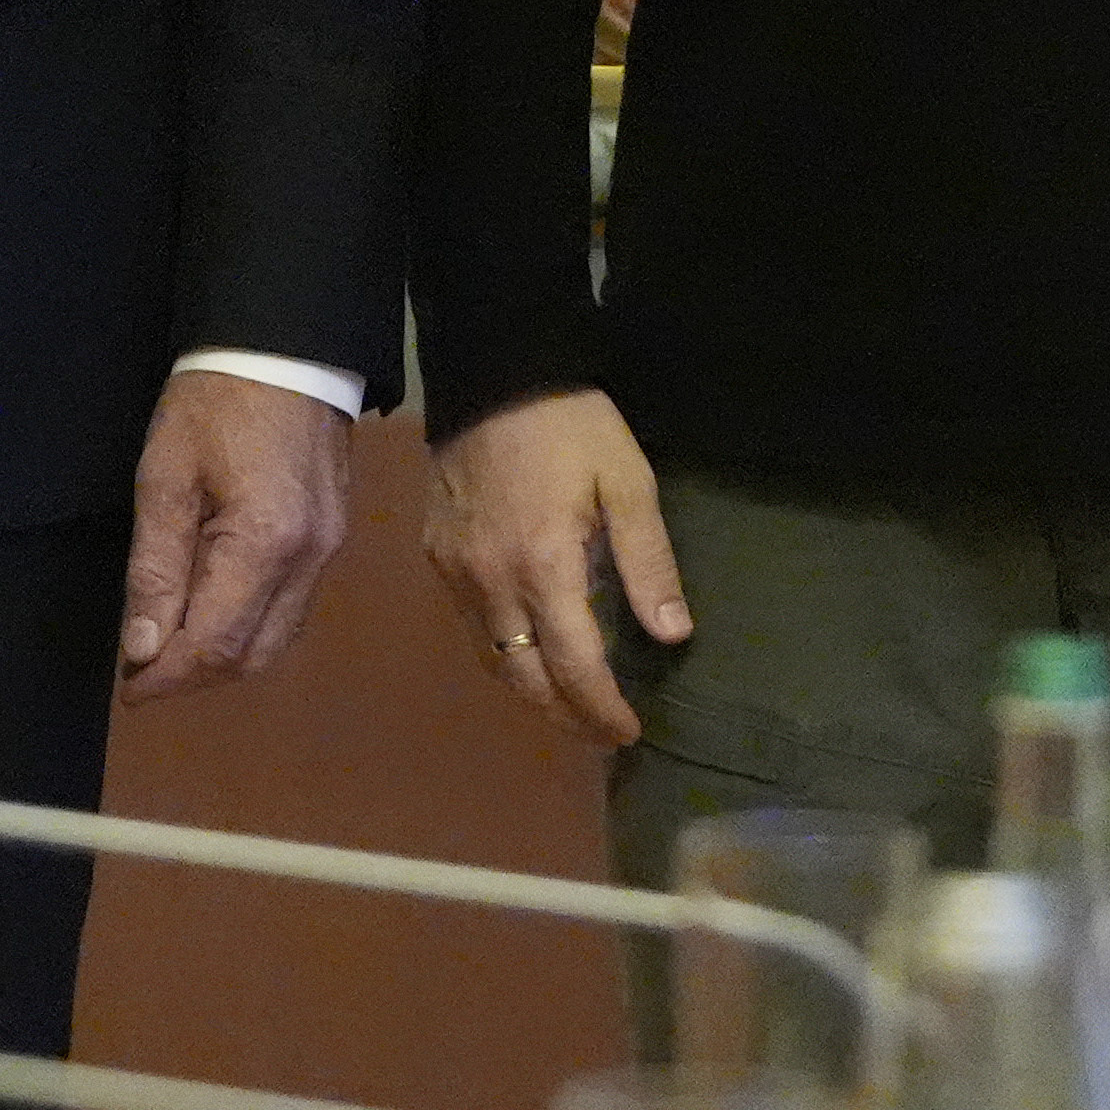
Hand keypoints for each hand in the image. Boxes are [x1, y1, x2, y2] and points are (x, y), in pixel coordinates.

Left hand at [118, 369, 353, 700]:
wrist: (286, 345)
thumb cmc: (215, 401)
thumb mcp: (163, 477)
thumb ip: (154, 568)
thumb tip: (142, 646)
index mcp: (265, 543)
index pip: (214, 644)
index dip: (166, 676)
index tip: (128, 685)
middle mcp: (309, 559)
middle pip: (252, 656)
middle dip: (194, 676)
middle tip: (143, 669)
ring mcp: (329, 550)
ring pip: (278, 640)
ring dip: (224, 657)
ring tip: (172, 643)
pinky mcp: (333, 537)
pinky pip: (293, 608)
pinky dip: (251, 627)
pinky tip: (214, 612)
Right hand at [425, 386, 687, 746]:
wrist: (492, 376)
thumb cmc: (571, 425)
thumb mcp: (628, 481)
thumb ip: (649, 562)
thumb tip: (673, 635)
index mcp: (545, 568)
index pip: (575, 666)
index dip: (602, 709)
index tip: (629, 732)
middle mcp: (492, 584)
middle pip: (525, 679)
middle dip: (566, 716)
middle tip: (603, 732)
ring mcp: (456, 574)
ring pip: (492, 661)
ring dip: (532, 693)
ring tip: (573, 705)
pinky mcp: (437, 558)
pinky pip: (472, 628)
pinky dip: (503, 655)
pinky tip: (531, 651)